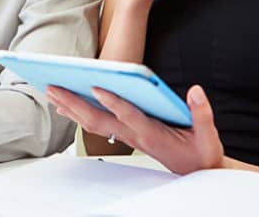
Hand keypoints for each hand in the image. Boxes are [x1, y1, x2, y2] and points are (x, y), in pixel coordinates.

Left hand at [47, 84, 223, 174]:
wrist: (196, 171)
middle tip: (53, 87)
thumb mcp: (207, 135)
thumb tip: (195, 90)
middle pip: (98, 119)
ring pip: (93, 122)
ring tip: (51, 91)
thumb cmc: (200, 152)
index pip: (128, 115)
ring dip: (71, 107)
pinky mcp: (126, 134)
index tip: (96, 86)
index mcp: (152, 132)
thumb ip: (201, 112)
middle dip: (74, 103)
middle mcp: (134, 134)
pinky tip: (65, 106)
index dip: (113, 101)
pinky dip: (79, 113)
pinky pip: (97, 124)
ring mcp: (127, 135)